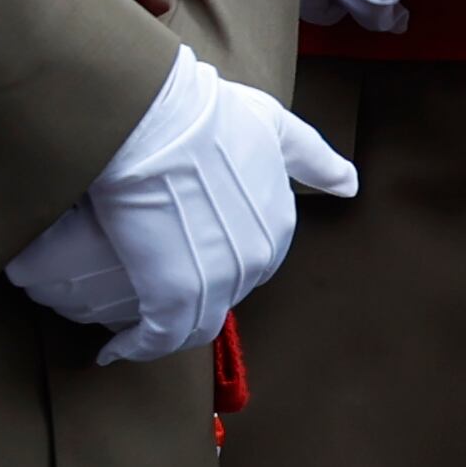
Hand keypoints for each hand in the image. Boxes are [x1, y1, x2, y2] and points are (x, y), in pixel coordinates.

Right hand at [13, 49, 355, 359]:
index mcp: (279, 225)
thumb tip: (349, 185)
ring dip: (164, 333)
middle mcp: (258, 259)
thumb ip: (315, 160)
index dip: (220, 259)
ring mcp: (219, 279)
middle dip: (195, 293)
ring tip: (132, 332)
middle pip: (225, 293)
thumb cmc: (213, 118)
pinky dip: (138, 347)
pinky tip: (115, 348)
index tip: (188, 255)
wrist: (159, 123)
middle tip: (155, 284)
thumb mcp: (277, 129)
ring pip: (193, 325)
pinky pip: (160, 338)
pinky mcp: (173, 293)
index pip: (254, 262)